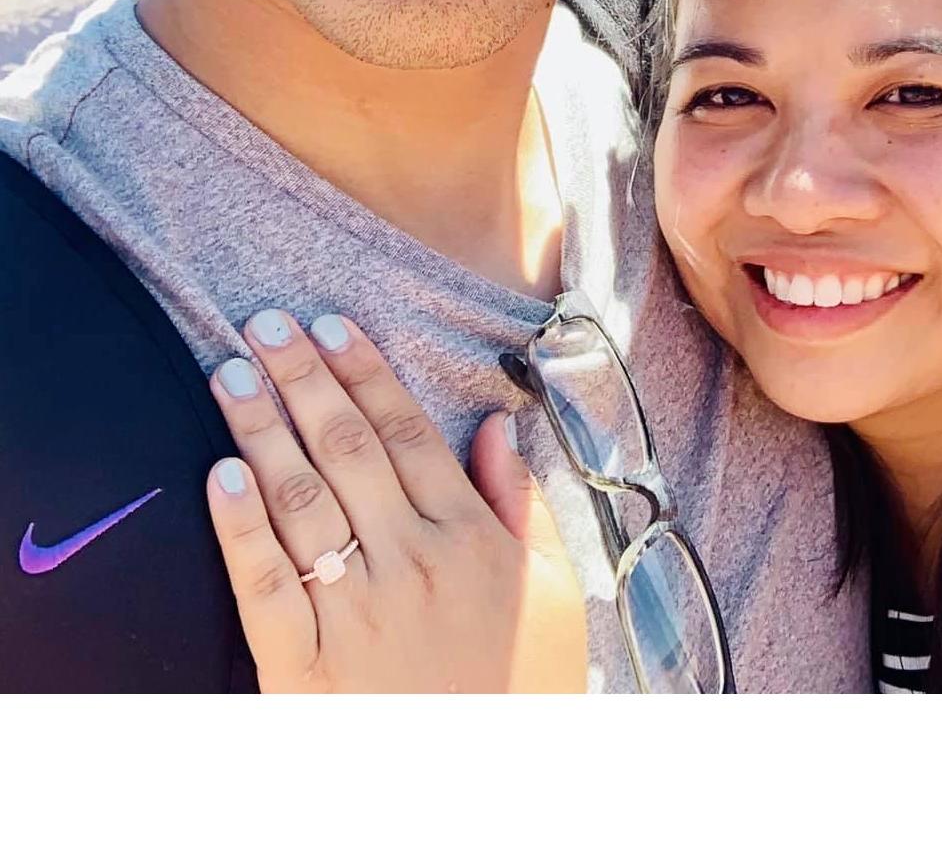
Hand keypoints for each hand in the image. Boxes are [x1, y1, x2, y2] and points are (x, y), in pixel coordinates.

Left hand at [203, 309, 586, 692]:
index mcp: (466, 538)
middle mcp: (409, 564)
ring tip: (230, 374)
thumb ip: (517, 501)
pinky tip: (220, 475)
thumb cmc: (524, 684)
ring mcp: (354, 615)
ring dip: (262, 430)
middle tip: (265, 325)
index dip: (364, 372)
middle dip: (303, 380)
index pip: (406, 433)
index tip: (331, 325)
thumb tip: (495, 424)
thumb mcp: (551, 588)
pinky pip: (265, 587)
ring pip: (301, 501)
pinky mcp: (303, 670)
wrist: (489, 788)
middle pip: (347, 450)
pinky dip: (240, 527)